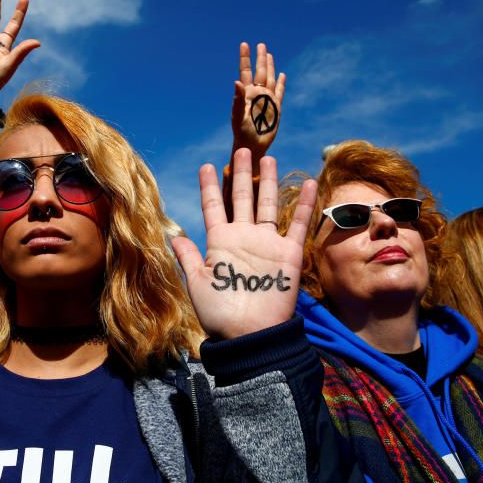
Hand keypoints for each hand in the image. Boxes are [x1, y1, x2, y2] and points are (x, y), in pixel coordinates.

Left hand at [172, 148, 315, 338]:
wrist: (249, 334)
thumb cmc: (219, 313)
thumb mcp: (196, 283)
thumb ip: (188, 257)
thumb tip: (172, 235)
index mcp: (220, 241)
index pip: (214, 207)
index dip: (210, 186)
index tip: (207, 166)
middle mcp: (243, 237)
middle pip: (243, 198)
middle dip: (242, 174)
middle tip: (243, 149)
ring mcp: (267, 244)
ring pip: (268, 205)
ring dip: (268, 182)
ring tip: (268, 158)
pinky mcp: (289, 253)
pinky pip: (298, 224)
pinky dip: (305, 204)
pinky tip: (310, 183)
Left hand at [231, 42, 285, 161]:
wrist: (253, 145)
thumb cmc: (242, 132)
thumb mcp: (238, 116)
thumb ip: (237, 99)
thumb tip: (236, 82)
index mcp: (247, 93)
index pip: (245, 71)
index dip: (245, 58)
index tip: (244, 44)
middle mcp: (257, 94)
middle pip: (260, 71)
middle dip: (260, 58)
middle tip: (260, 44)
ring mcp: (267, 100)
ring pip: (271, 79)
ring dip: (271, 67)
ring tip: (269, 54)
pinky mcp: (276, 108)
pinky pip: (280, 92)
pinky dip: (282, 83)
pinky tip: (283, 75)